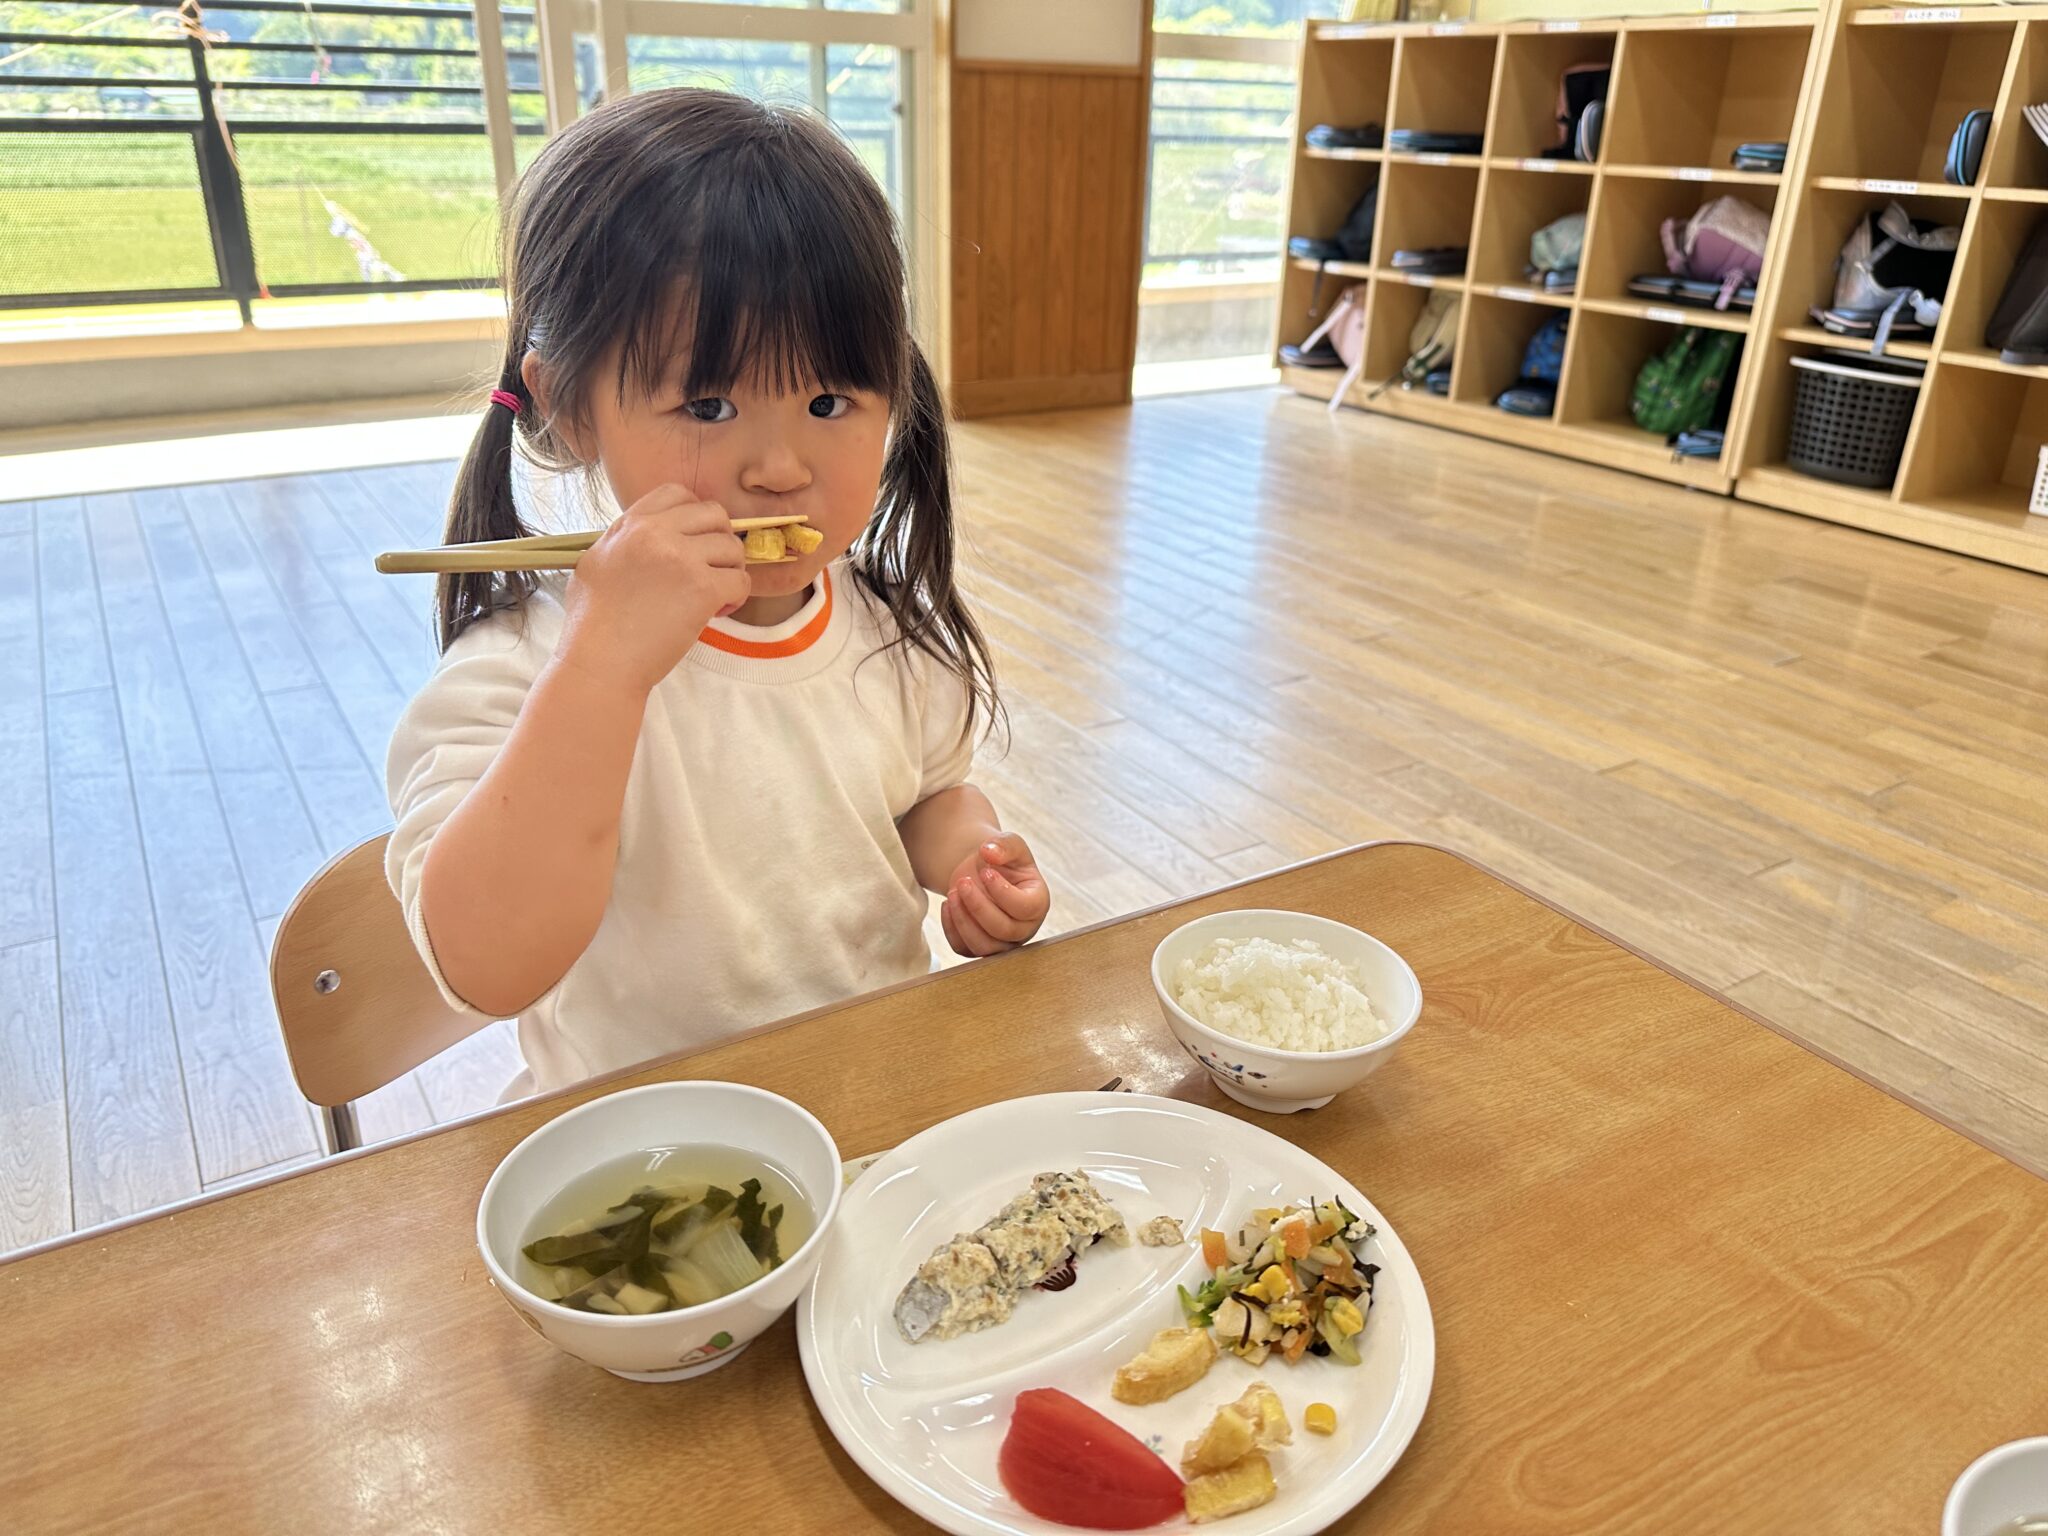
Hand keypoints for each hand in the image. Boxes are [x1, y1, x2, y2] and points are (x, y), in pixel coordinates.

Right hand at [555, 484, 751, 695]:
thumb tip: (643, 536)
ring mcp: (682, 559)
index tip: (694, 540)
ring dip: (730, 570)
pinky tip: (718, 611)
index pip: (677, 493)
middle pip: (713, 513)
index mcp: (630, 525)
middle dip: (719, 539)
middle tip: (711, 567)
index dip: (694, 514)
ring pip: (732, 547)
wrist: (599, 665)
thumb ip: (623, 542)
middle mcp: (656, 533)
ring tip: (713, 595)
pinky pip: (741, 580)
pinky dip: (736, 597)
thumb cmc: (591, 626)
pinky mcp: (703, 589)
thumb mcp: (594, 564)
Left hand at [940, 832, 1049, 957]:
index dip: (1002, 892)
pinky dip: (951, 929)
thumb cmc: (1001, 858)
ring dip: (963, 921)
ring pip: (984, 947)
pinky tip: (947, 905)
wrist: (983, 870)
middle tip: (963, 882)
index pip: (1024, 908)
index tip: (985, 871)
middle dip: (978, 906)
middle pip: (1003, 930)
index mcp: (1038, 903)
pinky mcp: (980, 947)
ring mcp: (1003, 943)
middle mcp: (1024, 928)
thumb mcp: (1009, 843)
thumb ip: (1004, 844)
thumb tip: (989, 852)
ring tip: (952, 894)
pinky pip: (964, 949)